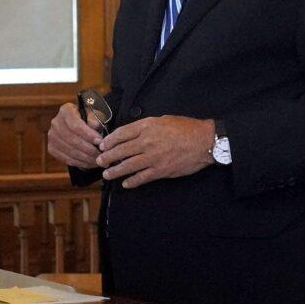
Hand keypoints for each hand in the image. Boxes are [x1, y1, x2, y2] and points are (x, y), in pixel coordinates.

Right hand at [47, 102, 103, 168]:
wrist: (79, 123)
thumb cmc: (90, 118)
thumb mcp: (95, 114)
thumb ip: (95, 119)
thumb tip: (94, 126)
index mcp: (66, 111)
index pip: (75, 125)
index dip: (88, 135)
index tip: (100, 142)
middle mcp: (56, 123)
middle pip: (72, 140)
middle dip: (89, 150)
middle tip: (102, 155)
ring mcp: (52, 137)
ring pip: (69, 151)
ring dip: (85, 158)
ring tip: (98, 161)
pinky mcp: (52, 148)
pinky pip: (66, 159)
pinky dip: (79, 163)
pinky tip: (90, 163)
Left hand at [96, 116, 214, 187]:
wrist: (205, 141)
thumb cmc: (187, 128)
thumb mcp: (164, 119)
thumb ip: (147, 126)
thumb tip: (133, 133)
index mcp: (147, 127)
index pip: (121, 134)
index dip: (109, 140)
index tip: (103, 145)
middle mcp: (147, 142)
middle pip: (120, 151)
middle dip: (107, 157)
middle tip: (100, 161)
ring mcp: (153, 157)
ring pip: (127, 166)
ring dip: (115, 171)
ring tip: (108, 174)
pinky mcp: (161, 170)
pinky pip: (142, 177)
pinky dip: (132, 181)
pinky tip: (126, 183)